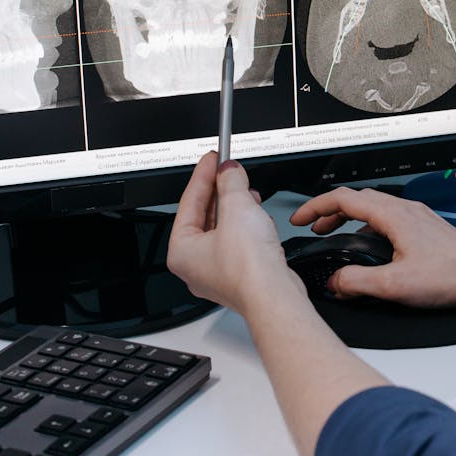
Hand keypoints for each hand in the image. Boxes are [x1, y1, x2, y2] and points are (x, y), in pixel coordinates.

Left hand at [167, 151, 302, 315]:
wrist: (274, 296)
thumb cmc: (247, 267)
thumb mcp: (236, 208)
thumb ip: (231, 183)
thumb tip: (229, 171)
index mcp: (181, 252)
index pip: (188, 203)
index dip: (202, 176)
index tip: (212, 159)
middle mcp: (195, 265)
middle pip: (205, 215)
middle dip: (221, 191)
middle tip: (229, 170)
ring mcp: (218, 271)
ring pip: (223, 228)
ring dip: (236, 207)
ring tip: (246, 191)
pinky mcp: (240, 274)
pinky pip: (239, 241)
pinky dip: (247, 225)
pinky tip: (258, 215)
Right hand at [290, 187, 455, 306]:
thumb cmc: (451, 277)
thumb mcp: (395, 286)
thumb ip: (357, 282)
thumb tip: (335, 281)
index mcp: (392, 215)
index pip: (343, 199)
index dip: (316, 206)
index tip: (299, 218)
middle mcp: (404, 209)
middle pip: (356, 199)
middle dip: (329, 211)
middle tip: (314, 227)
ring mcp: (415, 216)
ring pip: (373, 207)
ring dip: (349, 218)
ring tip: (336, 235)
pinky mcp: (424, 227)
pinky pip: (387, 218)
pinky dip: (368, 226)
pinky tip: (370, 248)